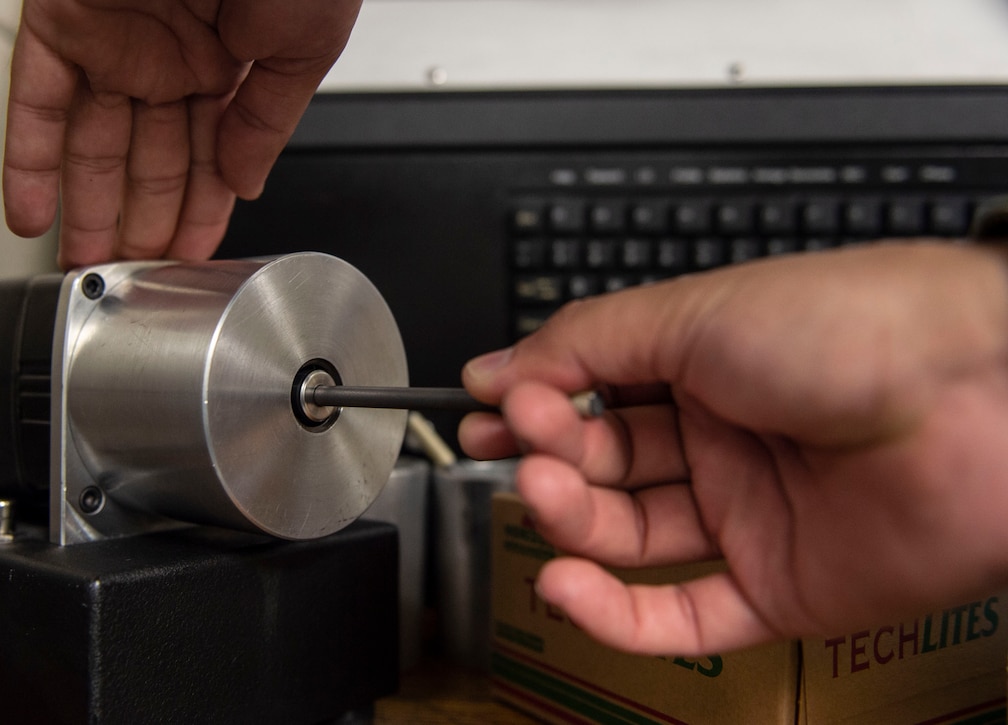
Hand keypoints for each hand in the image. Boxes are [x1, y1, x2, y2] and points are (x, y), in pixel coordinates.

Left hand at [2, 0, 360, 268]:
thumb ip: (266, 122)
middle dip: (142, 224)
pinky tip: (32, 212)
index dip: (199, 213)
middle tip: (132, 281)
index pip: (210, 157)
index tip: (190, 260)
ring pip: (92, 143)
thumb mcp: (302, 48)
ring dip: (87, 209)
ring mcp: (115, 39)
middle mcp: (171, 54)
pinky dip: (30, 159)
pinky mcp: (64, 20)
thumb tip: (245, 182)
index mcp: (232, 61)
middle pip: (148, 160)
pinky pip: (36, 100)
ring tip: (83, 268)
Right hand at [459, 241, 1007, 654]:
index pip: (593, 390)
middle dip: (551, 456)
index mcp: (704, 362)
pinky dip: (616, 613)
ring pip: (631, 537)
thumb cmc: (857, 327)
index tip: (487, 407)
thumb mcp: (694, 310)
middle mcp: (724, 438)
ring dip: (573, 523)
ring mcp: (750, 516)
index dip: (536, 402)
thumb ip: (585, 342)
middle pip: (605, 464)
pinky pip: (680, 617)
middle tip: (518, 445)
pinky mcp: (779, 588)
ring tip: (547, 496)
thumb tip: (501, 366)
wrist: (977, 398)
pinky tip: (568, 585)